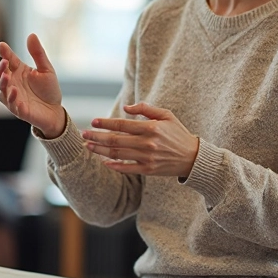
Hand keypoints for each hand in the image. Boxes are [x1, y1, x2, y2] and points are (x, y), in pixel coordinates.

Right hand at [0, 34, 65, 137]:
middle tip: (4, 62)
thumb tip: (31, 35)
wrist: (56, 110)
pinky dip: (13, 100)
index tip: (2, 46)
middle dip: (0, 69)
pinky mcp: (20, 110)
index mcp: (18, 72)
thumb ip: (38, 53)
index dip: (5, 53)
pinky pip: (13, 106)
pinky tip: (16, 94)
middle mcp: (13, 84)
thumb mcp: (46, 69)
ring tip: (7, 77)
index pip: (8, 61)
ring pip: (2, 91)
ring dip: (3, 84)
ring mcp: (14, 98)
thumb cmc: (49, 90)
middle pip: (1, 76)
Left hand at [81, 103, 198, 177]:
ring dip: (100, 150)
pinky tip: (103, 161)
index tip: (93, 121)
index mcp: (151, 128)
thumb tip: (126, 107)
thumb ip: (146, 109)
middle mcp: (147, 143)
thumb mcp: (166, 115)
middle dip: (97, 137)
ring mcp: (147, 158)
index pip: (122, 124)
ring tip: (88, 146)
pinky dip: (114, 165)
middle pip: (115, 140)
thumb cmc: (178, 134)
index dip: (105, 123)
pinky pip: (127, 168)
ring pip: (117, 154)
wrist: (193, 158)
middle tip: (84, 134)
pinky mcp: (148, 170)